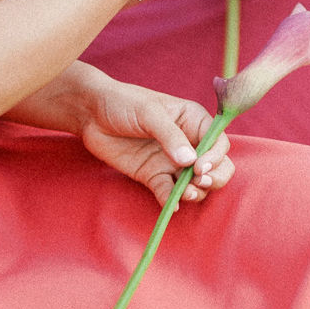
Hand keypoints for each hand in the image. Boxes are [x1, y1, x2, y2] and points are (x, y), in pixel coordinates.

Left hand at [76, 72, 234, 207]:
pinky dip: (172, 201)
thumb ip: (170, 135)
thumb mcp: (148, 112)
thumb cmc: (123, 102)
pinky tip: (171, 205)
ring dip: (196, 192)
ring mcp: (172, 162)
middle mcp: (188, 143)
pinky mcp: (154, 176)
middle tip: (200, 181)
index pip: (218, 142)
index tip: (201, 166)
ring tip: (185, 193)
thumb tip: (190, 161)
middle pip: (216, 166)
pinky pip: (169, 192)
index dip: (216, 156)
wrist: (91, 114)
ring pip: (196, 183)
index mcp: (193, 120)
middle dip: (215, 177)